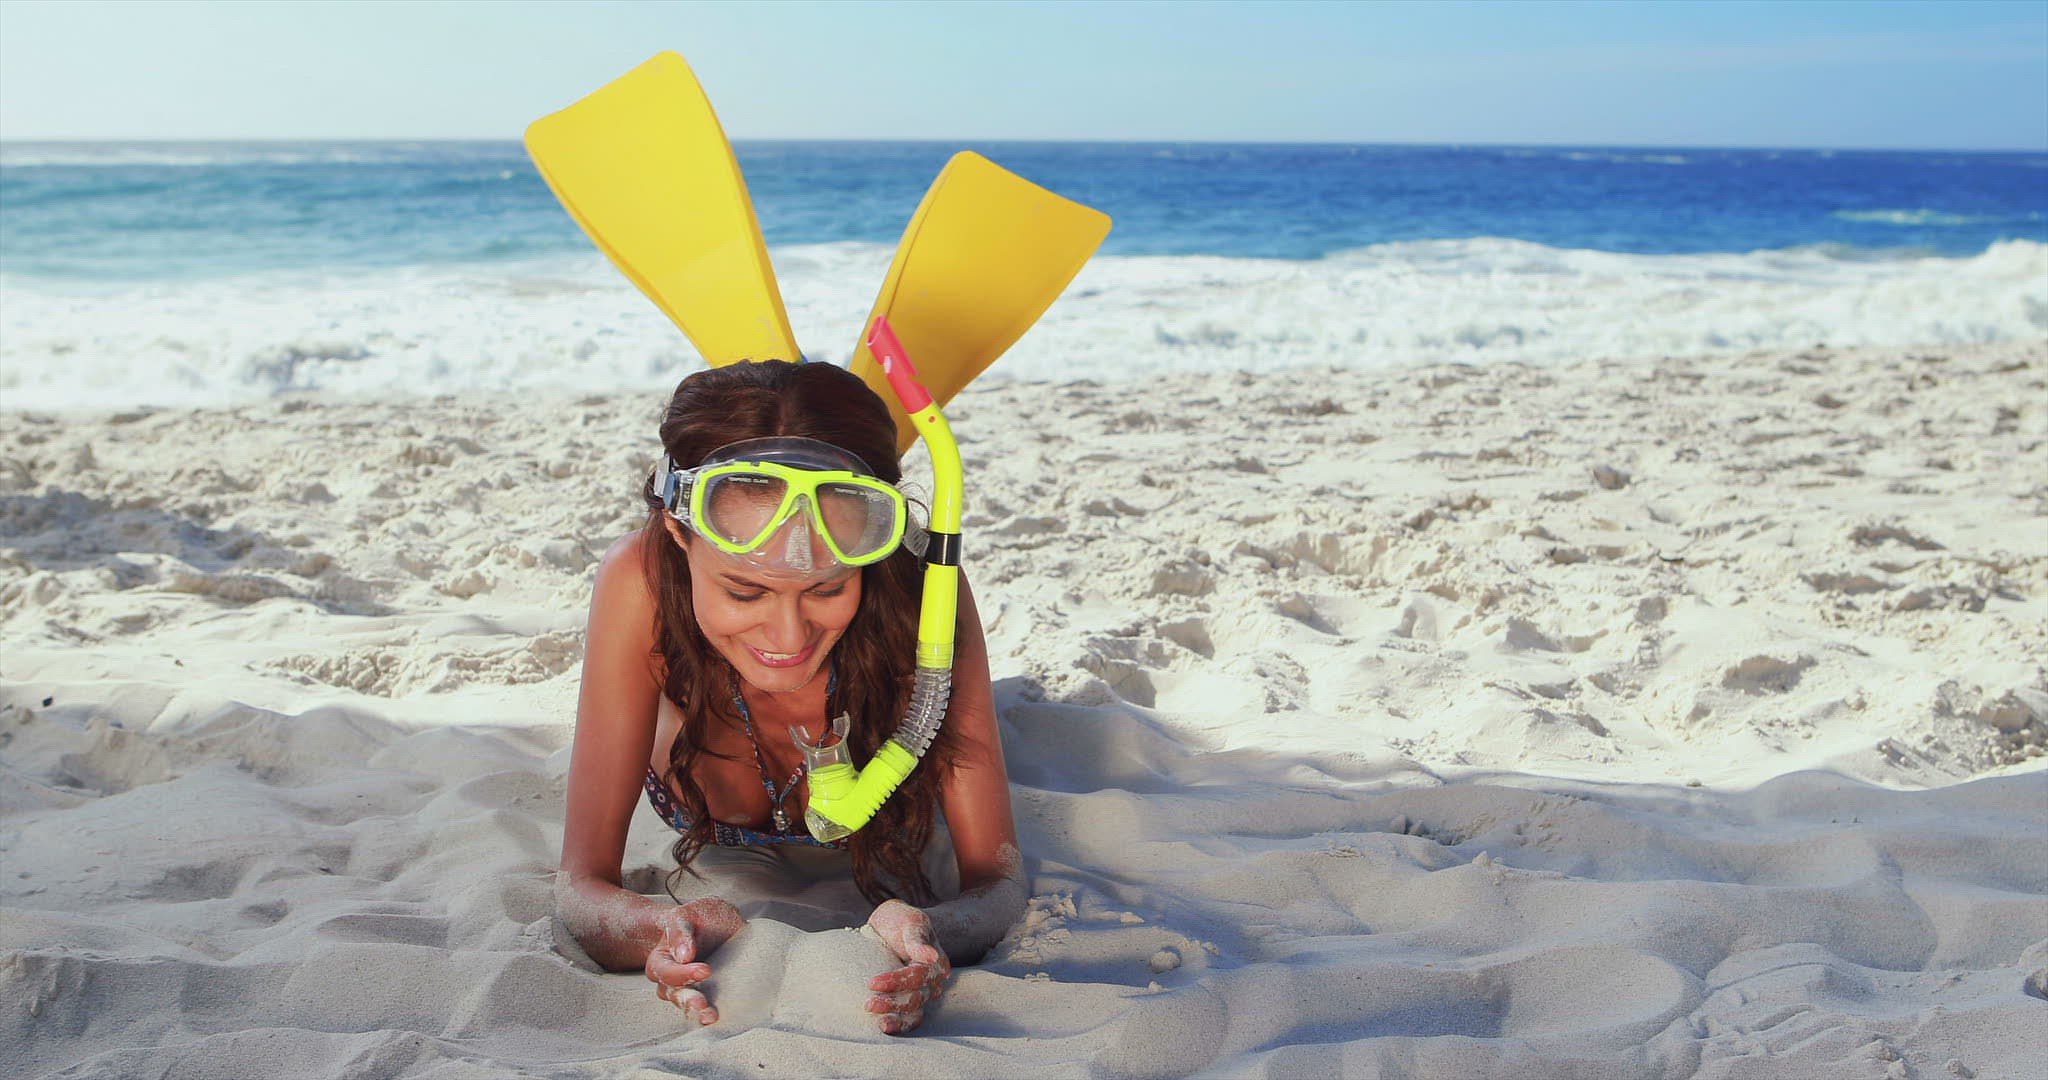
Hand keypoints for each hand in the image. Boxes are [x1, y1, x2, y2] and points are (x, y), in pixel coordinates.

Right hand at [645, 897, 743, 1024]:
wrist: (716, 923)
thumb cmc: (697, 917)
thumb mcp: (687, 915)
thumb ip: (681, 932)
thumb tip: (683, 956)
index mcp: (661, 960)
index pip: (666, 972)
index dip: (683, 974)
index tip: (706, 970)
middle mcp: (669, 981)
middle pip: (674, 994)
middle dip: (688, 1000)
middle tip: (702, 1003)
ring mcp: (687, 991)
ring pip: (688, 1006)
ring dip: (699, 1012)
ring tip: (711, 1016)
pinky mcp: (706, 996)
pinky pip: (703, 1010)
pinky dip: (709, 1014)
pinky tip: (720, 1018)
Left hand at [865, 899, 951, 1034]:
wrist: (889, 926)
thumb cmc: (899, 920)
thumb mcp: (909, 920)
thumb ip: (917, 938)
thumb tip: (932, 956)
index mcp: (936, 961)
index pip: (919, 975)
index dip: (897, 981)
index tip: (872, 983)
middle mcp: (932, 980)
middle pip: (917, 997)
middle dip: (893, 1003)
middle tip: (868, 1004)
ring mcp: (923, 992)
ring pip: (915, 1011)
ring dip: (897, 1018)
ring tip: (879, 1022)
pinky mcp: (910, 1001)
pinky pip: (910, 1018)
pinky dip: (900, 1025)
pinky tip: (884, 1027)